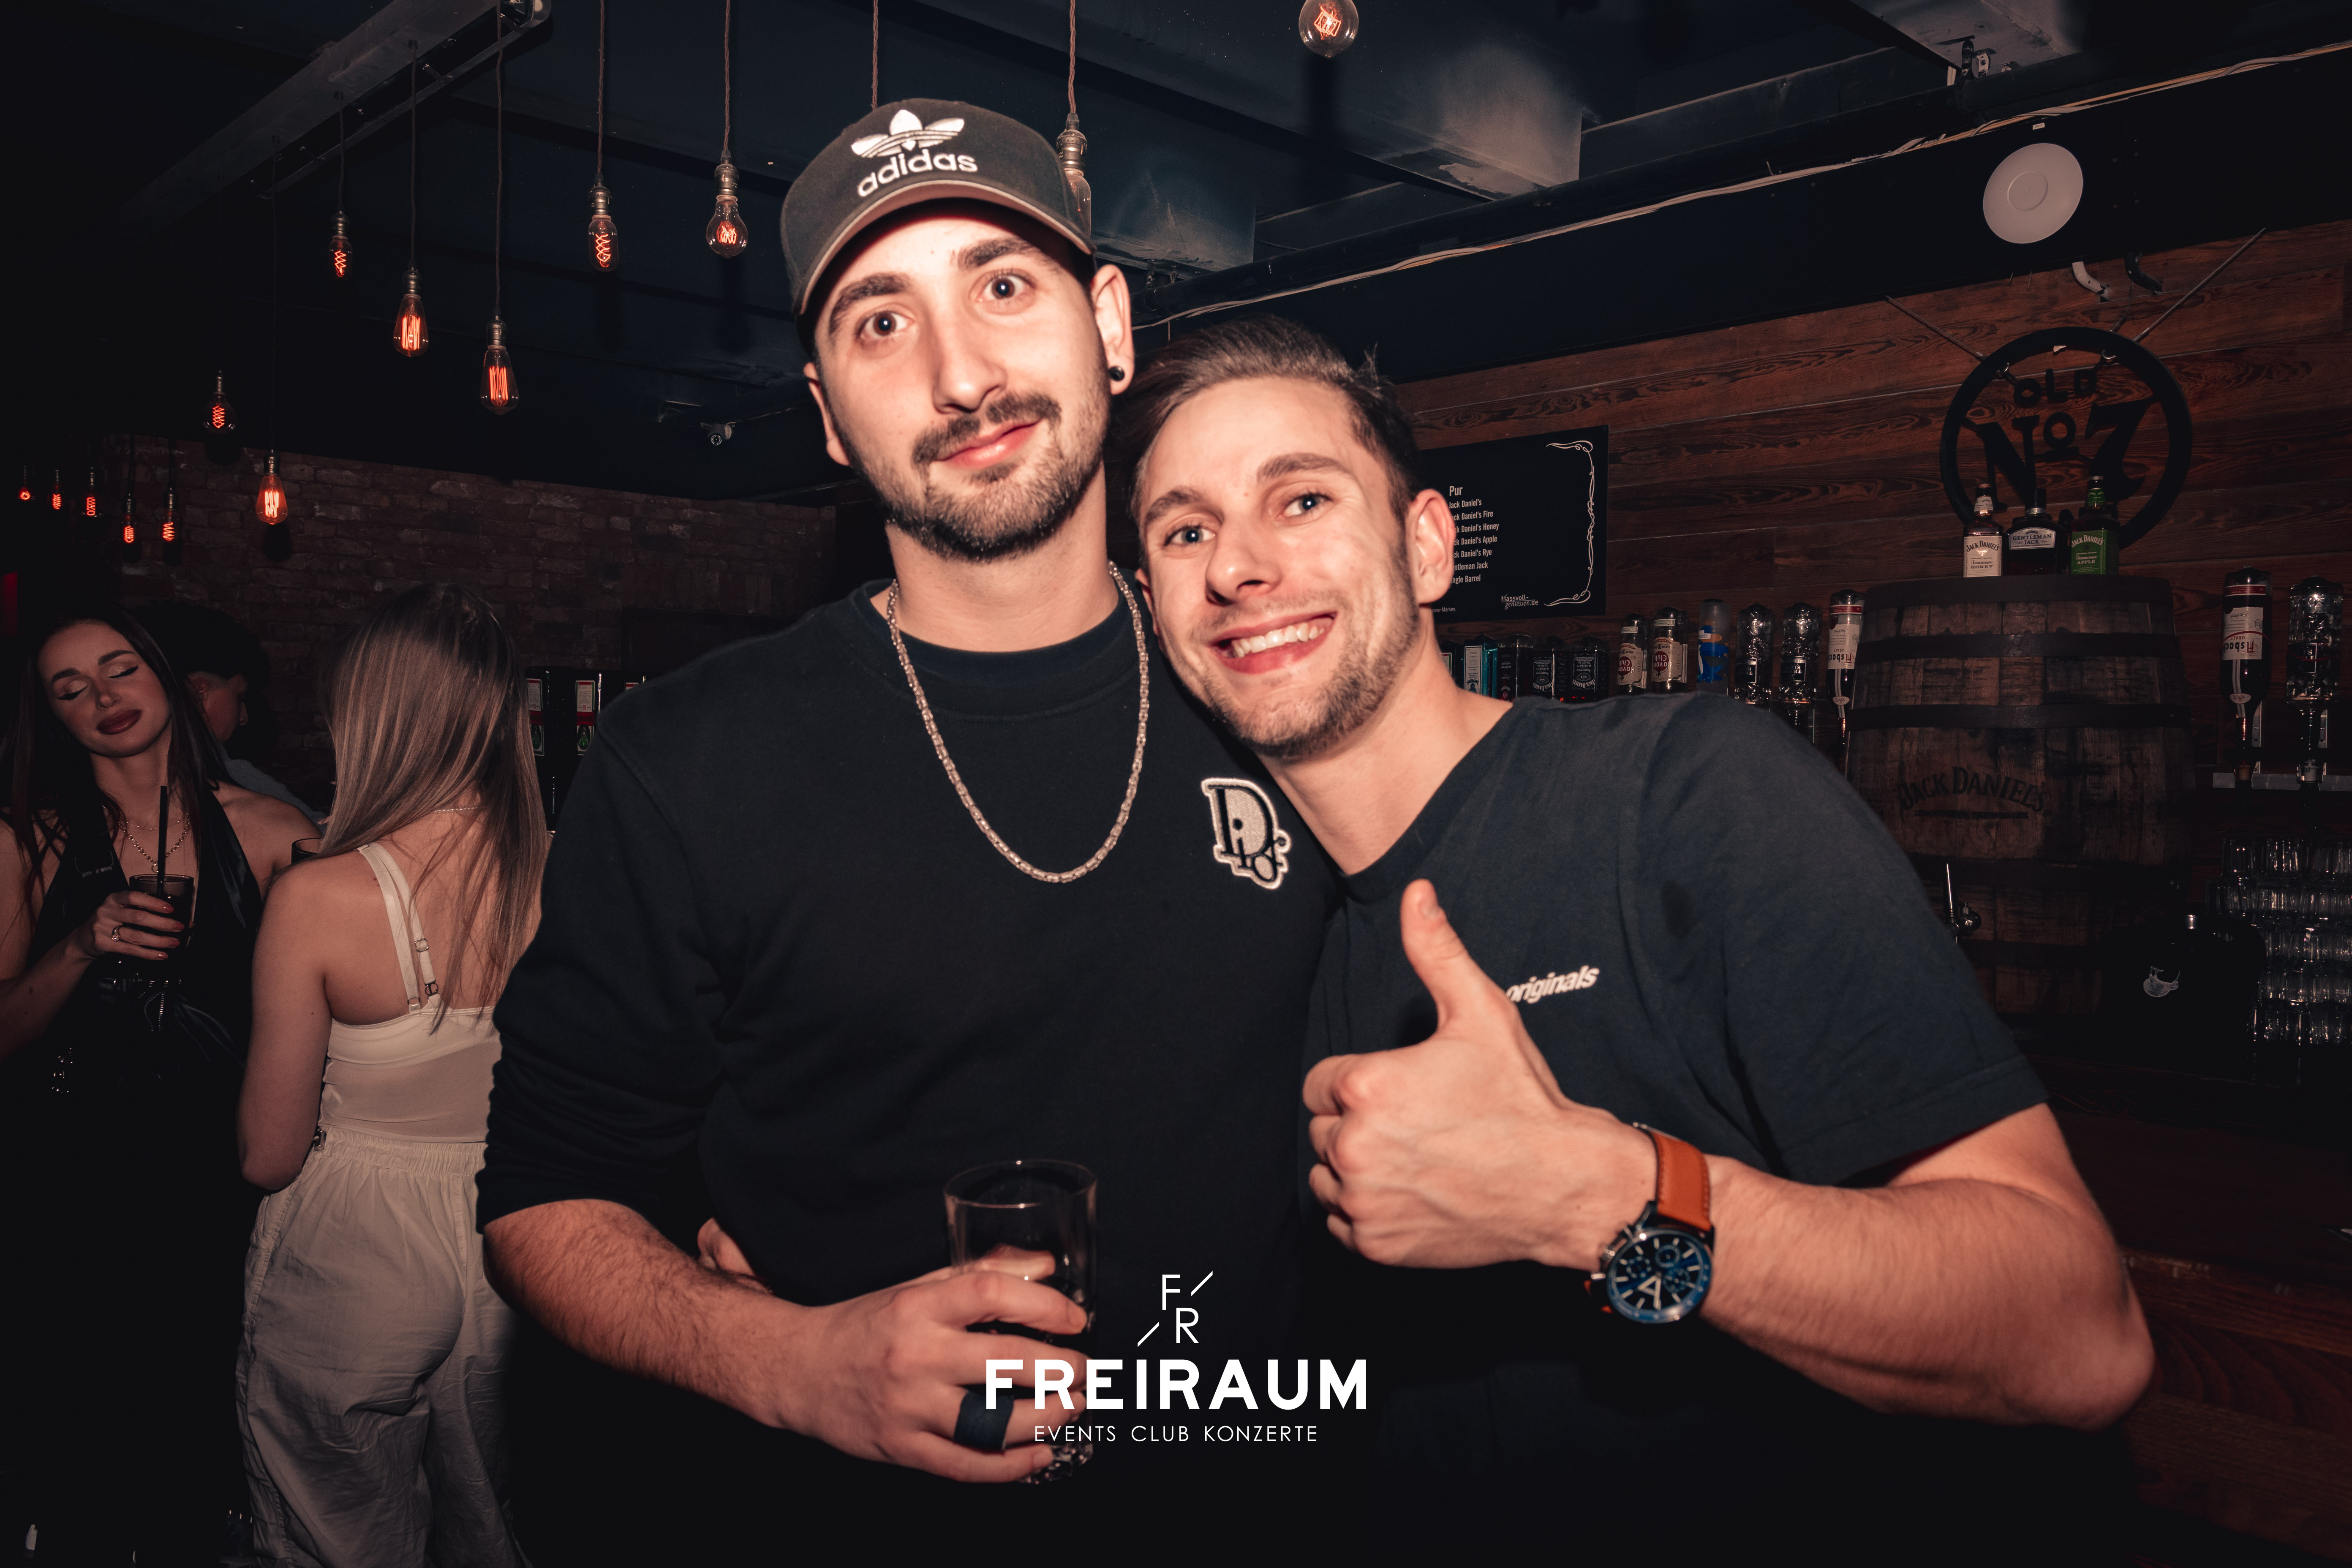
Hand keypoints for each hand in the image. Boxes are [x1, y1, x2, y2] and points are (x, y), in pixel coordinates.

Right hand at [74, 890, 181, 962]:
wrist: (83, 940)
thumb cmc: (109, 922)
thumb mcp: (120, 910)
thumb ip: (142, 910)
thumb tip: (174, 916)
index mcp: (113, 900)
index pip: (134, 897)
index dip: (153, 903)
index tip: (170, 909)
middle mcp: (106, 912)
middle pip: (138, 917)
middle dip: (162, 924)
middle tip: (179, 927)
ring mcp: (102, 929)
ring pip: (135, 936)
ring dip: (158, 940)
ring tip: (174, 942)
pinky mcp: (103, 944)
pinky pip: (130, 950)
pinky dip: (148, 953)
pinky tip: (160, 954)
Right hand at [697, 1219, 1088, 1481]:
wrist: (800, 1370)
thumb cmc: (868, 1324)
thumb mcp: (918, 1286)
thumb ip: (982, 1274)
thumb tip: (1045, 1267)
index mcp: (919, 1305)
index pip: (992, 1294)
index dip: (1044, 1305)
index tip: (1075, 1319)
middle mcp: (915, 1354)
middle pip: (1004, 1362)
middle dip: (1059, 1370)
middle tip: (1084, 1372)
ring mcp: (908, 1405)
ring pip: (991, 1421)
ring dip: (1044, 1418)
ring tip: (1071, 1409)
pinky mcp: (901, 1447)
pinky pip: (965, 1465)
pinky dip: (1009, 1467)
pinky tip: (1039, 1454)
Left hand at [1302, 878, 1651, 1271]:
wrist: (1562, 1183)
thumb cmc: (1521, 1099)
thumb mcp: (1481, 1013)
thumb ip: (1437, 951)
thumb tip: (1416, 893)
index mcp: (1366, 1086)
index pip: (1323, 1081)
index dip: (1362, 1082)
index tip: (1404, 1090)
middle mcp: (1354, 1146)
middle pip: (1324, 1128)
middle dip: (1360, 1122)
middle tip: (1419, 1123)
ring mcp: (1364, 1201)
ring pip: (1328, 1175)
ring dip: (1358, 1167)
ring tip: (1416, 1156)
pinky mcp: (1376, 1244)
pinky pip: (1342, 1222)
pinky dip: (1368, 1211)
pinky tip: (1414, 1192)